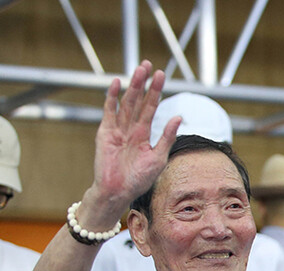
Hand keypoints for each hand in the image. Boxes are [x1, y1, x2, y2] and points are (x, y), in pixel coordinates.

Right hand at [85, 60, 179, 221]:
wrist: (118, 192)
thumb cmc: (139, 179)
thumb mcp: (159, 158)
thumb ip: (167, 137)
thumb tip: (178, 117)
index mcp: (144, 134)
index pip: (152, 108)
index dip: (156, 91)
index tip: (161, 75)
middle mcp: (131, 129)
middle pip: (138, 101)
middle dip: (144, 83)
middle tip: (149, 64)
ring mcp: (117, 129)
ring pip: (126, 103)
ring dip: (132, 86)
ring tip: (139, 70)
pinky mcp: (105, 133)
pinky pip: (109, 112)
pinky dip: (112, 98)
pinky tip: (116, 84)